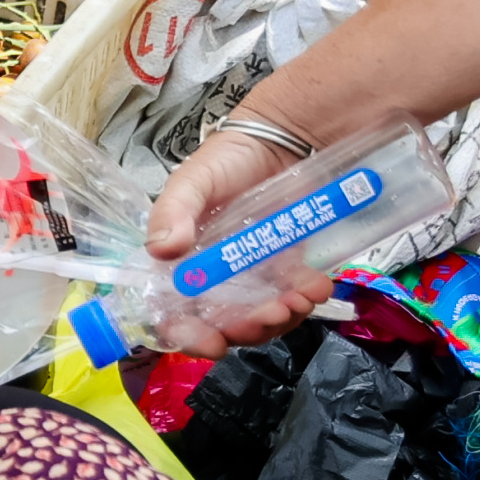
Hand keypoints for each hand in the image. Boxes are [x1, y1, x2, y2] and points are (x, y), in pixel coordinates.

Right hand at [136, 126, 327, 359]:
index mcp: (185, 262)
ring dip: (279, 319)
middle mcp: (218, 275)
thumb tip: (162, 250)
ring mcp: (256, 274)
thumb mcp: (195, 177)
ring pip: (264, 316)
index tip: (212, 343)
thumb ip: (174, 210)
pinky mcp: (290, 266)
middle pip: (225, 322)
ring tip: (296, 300)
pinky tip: (316, 286)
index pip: (176, 311)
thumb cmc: (231, 157)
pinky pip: (297, 296)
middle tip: (265, 316)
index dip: (190, 334)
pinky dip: (307, 298)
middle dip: (245, 329)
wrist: (287, 135)